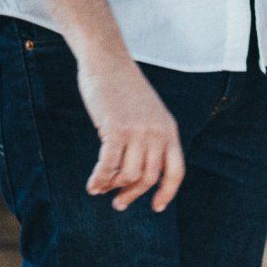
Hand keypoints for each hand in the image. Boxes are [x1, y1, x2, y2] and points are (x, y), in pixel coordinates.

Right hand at [79, 51, 184, 211]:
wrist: (107, 60)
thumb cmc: (122, 85)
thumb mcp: (146, 111)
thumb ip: (148, 135)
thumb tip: (135, 166)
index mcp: (168, 131)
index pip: (175, 172)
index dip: (167, 193)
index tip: (156, 207)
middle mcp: (157, 134)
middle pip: (148, 177)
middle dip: (132, 194)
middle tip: (119, 204)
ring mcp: (137, 132)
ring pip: (128, 174)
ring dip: (113, 187)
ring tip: (99, 190)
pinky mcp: (115, 129)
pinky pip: (108, 164)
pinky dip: (100, 178)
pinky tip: (92, 185)